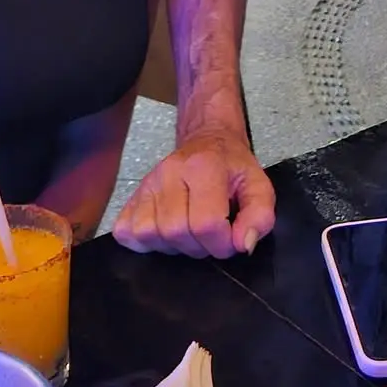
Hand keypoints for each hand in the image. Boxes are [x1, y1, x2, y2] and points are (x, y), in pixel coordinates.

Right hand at [111, 125, 275, 257]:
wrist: (208, 140)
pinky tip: (165, 232)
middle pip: (176, 232)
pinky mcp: (132, 196)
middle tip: (211, 236)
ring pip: (149, 234)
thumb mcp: (258, 185)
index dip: (222, 243)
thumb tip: (243, 244)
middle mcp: (169, 173)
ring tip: (190, 233)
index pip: (206, 223)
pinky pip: (126, 232)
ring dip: (173, 246)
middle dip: (199, 246)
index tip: (231, 239)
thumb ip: (260, 216)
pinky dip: (145, 242)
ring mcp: (147, 184)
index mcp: (204, 167)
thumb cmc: (231, 166)